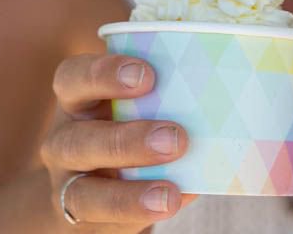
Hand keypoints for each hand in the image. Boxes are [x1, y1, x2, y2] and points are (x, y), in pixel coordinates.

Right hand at [40, 54, 194, 230]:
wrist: (101, 181)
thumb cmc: (135, 122)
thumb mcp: (141, 101)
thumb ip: (169, 95)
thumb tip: (226, 99)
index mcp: (78, 99)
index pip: (73, 78)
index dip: (104, 74)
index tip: (147, 75)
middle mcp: (66, 139)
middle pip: (74, 140)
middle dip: (126, 140)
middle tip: (175, 138)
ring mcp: (69, 183)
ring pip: (82, 192)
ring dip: (128, 194)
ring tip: (169, 194)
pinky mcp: (82, 217)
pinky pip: (103, 223)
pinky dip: (137, 214)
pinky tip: (173, 203)